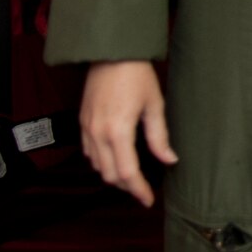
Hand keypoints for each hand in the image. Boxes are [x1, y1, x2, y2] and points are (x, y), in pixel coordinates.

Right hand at [79, 60, 177, 207]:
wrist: (111, 52)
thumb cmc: (136, 74)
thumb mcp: (154, 104)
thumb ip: (159, 137)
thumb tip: (169, 160)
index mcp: (118, 131)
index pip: (127, 173)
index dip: (138, 190)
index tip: (147, 200)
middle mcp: (98, 133)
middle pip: (109, 175)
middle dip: (126, 186)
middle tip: (142, 189)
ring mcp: (87, 128)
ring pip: (97, 166)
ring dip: (112, 175)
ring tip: (131, 175)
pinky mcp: (82, 121)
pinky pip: (88, 151)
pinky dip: (101, 161)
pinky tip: (114, 158)